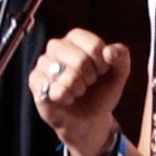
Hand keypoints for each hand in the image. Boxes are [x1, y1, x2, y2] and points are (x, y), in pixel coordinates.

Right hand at [30, 28, 131, 155]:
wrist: (87, 117)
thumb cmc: (101, 91)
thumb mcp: (119, 74)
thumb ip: (121, 57)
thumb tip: (110, 51)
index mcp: (76, 38)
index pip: (94, 45)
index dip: (103, 63)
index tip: (102, 71)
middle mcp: (56, 46)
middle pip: (81, 60)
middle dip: (91, 77)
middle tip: (88, 82)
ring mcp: (42, 63)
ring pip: (68, 76)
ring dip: (79, 88)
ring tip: (77, 90)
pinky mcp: (34, 81)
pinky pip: (56, 90)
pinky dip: (67, 98)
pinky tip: (66, 97)